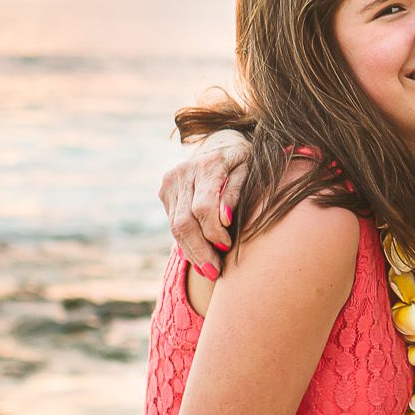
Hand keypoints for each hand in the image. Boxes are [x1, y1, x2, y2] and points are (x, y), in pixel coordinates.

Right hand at [159, 129, 250, 279]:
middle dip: (200, 251)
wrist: (220, 141)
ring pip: (176, 226)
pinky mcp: (164, 190)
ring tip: (209, 270)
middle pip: (184, 222)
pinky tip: (200, 255)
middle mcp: (183, 172)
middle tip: (216, 273)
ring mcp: (170, 182)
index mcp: (208, 165)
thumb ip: (237, 193)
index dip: (214, 232)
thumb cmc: (243, 159)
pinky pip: (173, 222)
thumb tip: (225, 220)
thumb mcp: (250, 170)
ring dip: (192, 252)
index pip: (203, 208)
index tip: (228, 247)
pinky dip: (186, 242)